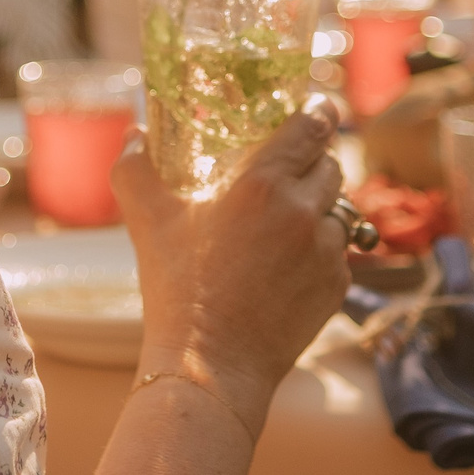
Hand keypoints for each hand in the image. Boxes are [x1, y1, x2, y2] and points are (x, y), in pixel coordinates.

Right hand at [113, 100, 349, 434]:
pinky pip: (338, 253)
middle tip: (288, 172)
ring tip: (285, 225)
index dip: (318, 113)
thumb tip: (134, 135)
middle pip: (331, 165)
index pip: (312, 128)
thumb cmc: (177, 290)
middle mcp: (305, 212)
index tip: (318, 109)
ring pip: (339, 210)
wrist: (211, 365)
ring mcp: (327, 252)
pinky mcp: (338, 286)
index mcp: (264, 185)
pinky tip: (286, 266)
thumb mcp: (147, 222)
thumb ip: (135, 168)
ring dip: (319, 209)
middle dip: (314, 163)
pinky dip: (320, 251)